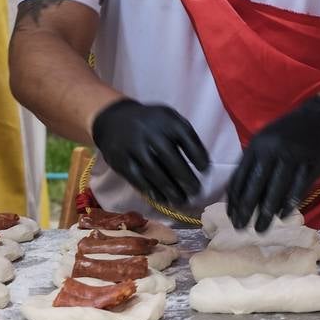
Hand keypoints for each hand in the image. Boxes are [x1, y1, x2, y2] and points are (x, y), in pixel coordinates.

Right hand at [90, 99, 209, 206]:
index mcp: (167, 120)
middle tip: (196, 192)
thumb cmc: (150, 123)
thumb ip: (185, 135)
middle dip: (186, 179)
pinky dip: (152, 192)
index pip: (188, 140)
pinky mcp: (121, 160)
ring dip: (171, 190)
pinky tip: (162, 199)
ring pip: (155, 173)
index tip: (205, 171)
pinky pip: (139, 180)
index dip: (199, 158)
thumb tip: (203, 165)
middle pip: (172, 160)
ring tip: (181, 200)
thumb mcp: (168, 118)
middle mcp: (151, 133)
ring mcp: (134, 147)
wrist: (114, 118)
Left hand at [227, 95, 319, 232]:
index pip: (240, 175)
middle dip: (246, 209)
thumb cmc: (291, 133)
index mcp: (257, 145)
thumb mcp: (268, 141)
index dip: (234, 198)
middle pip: (255, 185)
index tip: (231, 216)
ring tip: (261, 229)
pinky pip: (298, 188)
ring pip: (276, 189)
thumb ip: (255, 163)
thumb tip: (243, 195)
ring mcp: (293, 156)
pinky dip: (289, 203)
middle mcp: (272, 150)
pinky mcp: (311, 163)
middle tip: (241, 228)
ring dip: (267, 212)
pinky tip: (283, 216)